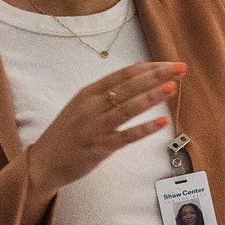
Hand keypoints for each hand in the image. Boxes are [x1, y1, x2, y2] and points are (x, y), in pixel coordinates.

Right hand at [30, 60, 182, 192]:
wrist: (44, 162)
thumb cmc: (67, 133)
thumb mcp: (83, 104)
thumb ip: (108, 89)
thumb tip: (138, 68)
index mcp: (88, 93)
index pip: (123, 74)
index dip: (148, 68)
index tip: (169, 63)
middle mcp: (91, 106)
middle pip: (128, 87)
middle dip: (156, 76)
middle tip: (180, 69)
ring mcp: (95, 127)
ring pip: (127, 109)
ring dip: (151, 98)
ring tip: (172, 88)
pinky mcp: (99, 148)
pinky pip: (125, 136)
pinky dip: (144, 129)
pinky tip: (162, 123)